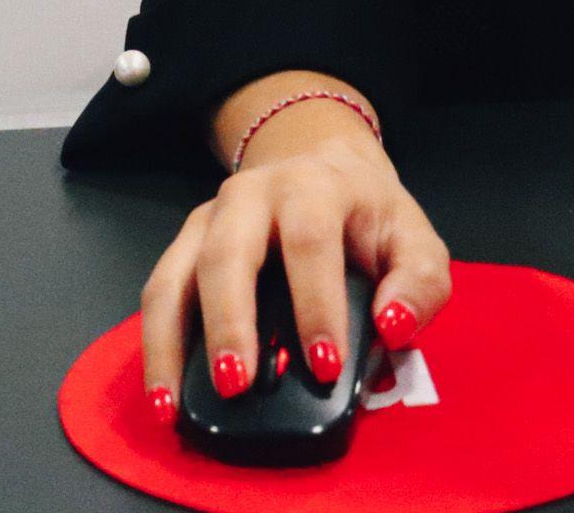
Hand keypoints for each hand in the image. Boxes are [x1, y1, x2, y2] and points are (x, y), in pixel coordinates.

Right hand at [137, 108, 450, 427]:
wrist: (328, 168)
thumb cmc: (371, 216)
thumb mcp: (413, 240)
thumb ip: (419, 282)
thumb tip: (393, 324)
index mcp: (318, 185)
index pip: (312, 239)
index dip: (316, 303)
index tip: (324, 364)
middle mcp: (257, 193)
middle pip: (230, 250)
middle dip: (231, 320)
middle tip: (238, 384)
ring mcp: (213, 216)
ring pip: (179, 272)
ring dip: (172, 341)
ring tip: (175, 404)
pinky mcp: (187, 242)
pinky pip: (158, 291)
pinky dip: (155, 345)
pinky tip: (163, 394)